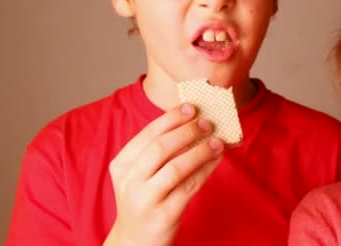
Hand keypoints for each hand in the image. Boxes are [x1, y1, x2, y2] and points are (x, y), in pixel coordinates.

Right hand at [104, 103, 223, 245]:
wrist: (135, 242)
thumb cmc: (143, 200)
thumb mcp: (140, 175)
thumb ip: (158, 152)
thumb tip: (193, 123)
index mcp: (122, 165)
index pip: (147, 134)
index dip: (171, 118)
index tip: (191, 107)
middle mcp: (130, 181)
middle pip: (160, 148)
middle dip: (187, 132)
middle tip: (208, 123)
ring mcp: (146, 199)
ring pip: (176, 167)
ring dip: (200, 151)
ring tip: (218, 142)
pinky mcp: (164, 215)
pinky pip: (190, 187)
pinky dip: (206, 170)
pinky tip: (217, 160)